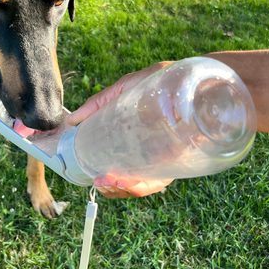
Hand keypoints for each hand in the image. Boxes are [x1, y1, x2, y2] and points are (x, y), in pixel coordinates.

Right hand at [66, 61, 174, 198]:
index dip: (103, 175)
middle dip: (110, 186)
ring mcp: (162, 160)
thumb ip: (98, 103)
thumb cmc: (162, 82)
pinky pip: (157, 183)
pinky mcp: (177, 162)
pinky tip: (125, 181)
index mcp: (135, 141)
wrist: (197, 79)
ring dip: (120, 189)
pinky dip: (139, 187)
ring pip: (139, 186)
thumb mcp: (124, 89)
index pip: (116, 166)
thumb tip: (71, 120)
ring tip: (108, 180)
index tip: (92, 173)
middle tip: (100, 179)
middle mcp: (148, 154)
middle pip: (126, 180)